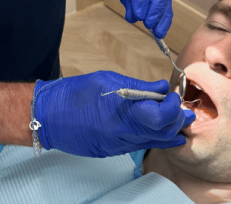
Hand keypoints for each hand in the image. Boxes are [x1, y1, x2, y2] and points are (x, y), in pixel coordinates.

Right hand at [33, 71, 194, 157]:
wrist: (48, 116)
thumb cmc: (73, 93)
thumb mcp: (106, 80)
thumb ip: (137, 86)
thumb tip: (161, 87)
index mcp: (121, 113)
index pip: (160, 117)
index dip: (172, 107)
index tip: (174, 95)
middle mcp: (122, 134)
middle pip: (162, 134)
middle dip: (176, 121)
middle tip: (182, 108)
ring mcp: (117, 146)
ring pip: (153, 143)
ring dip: (167, 131)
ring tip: (176, 119)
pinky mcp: (112, 151)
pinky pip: (139, 145)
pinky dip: (152, 137)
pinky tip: (156, 129)